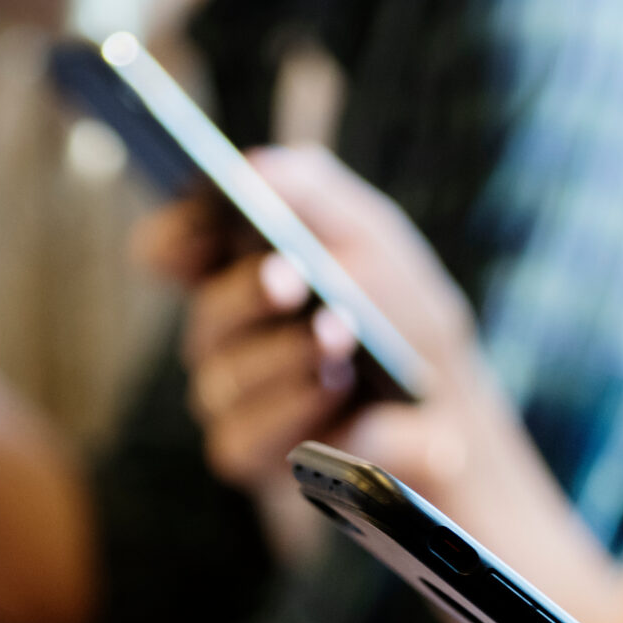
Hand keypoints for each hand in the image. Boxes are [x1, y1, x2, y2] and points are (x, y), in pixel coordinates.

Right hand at [137, 147, 482, 492]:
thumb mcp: (374, 237)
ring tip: (336, 334)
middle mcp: (223, 339)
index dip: (173, 237)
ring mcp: (232, 401)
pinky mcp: (252, 456)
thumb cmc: (402, 317)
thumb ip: (315, 192)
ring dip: (283, 355)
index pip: (171, 252)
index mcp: (237, 275)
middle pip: (206, 315)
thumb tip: (255, 166)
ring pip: (224, 378)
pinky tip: (332, 388)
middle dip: (248, 293)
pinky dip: (291, 409)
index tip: (201, 224)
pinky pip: (243, 437)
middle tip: (289, 279)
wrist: (451, 414)